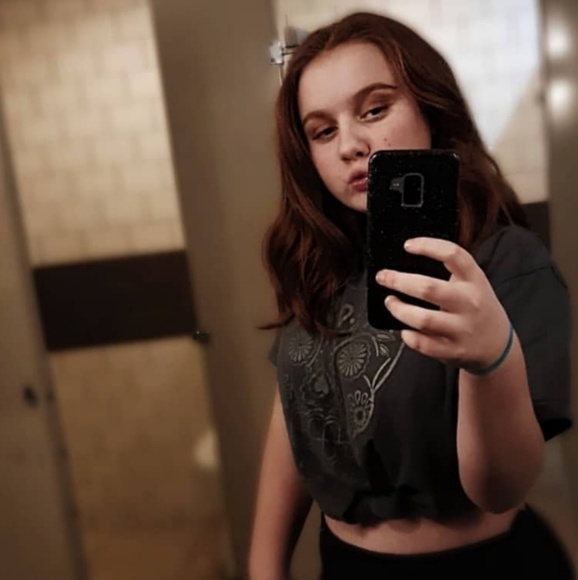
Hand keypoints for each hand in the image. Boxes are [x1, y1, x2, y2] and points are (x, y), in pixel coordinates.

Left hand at [375, 237, 510, 368]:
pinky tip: (405, 330)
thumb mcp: (473, 284)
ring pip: (423, 319)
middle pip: (429, 288)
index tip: (407, 246)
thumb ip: (450, 272)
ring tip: (390, 302)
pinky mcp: (454, 350)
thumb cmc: (477, 309)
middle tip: (383, 277)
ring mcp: (463, 328)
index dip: (428, 246)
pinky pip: (424, 344)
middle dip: (399, 281)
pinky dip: (409, 337)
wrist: (499, 346)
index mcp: (474, 280)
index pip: (453, 255)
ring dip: (399, 309)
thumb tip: (408, 263)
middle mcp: (470, 302)